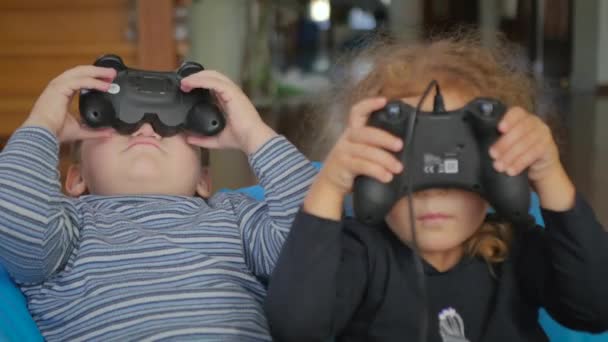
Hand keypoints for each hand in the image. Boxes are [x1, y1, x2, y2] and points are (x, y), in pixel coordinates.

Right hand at [22, 65, 115, 142]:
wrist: (43, 134)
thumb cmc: (55, 132)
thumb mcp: (80, 130)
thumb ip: (95, 131)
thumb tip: (109, 133)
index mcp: (62, 93)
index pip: (80, 80)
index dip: (94, 78)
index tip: (108, 80)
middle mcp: (59, 86)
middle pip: (81, 72)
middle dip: (98, 71)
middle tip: (112, 73)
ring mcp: (58, 85)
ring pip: (80, 73)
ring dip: (97, 72)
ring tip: (111, 74)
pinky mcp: (59, 88)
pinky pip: (80, 81)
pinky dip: (94, 82)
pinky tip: (104, 86)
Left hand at [180, 70, 275, 154]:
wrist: (252, 139)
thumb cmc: (241, 138)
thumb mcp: (217, 139)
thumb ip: (203, 139)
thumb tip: (189, 139)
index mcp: (229, 100)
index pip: (213, 85)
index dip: (200, 83)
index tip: (187, 88)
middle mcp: (231, 93)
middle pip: (212, 76)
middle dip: (196, 76)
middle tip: (183, 83)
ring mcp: (232, 91)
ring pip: (212, 75)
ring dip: (196, 77)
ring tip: (184, 82)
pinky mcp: (232, 92)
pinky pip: (213, 81)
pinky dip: (200, 80)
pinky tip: (190, 83)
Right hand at [303, 97, 402, 219]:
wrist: (329, 184)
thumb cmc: (350, 166)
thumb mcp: (360, 151)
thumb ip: (374, 146)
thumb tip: (402, 147)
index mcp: (353, 132)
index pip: (357, 112)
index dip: (370, 104)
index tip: (384, 101)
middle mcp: (347, 138)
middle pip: (367, 132)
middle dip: (385, 138)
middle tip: (400, 145)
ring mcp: (344, 151)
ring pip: (367, 151)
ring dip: (385, 159)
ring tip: (398, 168)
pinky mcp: (343, 165)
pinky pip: (362, 165)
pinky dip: (377, 171)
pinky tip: (387, 177)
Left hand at [490, 107, 574, 210]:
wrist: (538, 165)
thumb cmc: (517, 150)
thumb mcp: (507, 141)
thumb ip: (497, 137)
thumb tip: (478, 141)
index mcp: (521, 117)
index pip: (516, 112)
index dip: (508, 119)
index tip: (498, 128)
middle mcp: (534, 122)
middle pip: (520, 129)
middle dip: (504, 143)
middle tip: (492, 154)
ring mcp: (543, 133)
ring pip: (526, 143)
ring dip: (510, 156)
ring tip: (499, 166)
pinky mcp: (548, 146)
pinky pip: (534, 154)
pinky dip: (520, 163)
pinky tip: (511, 170)